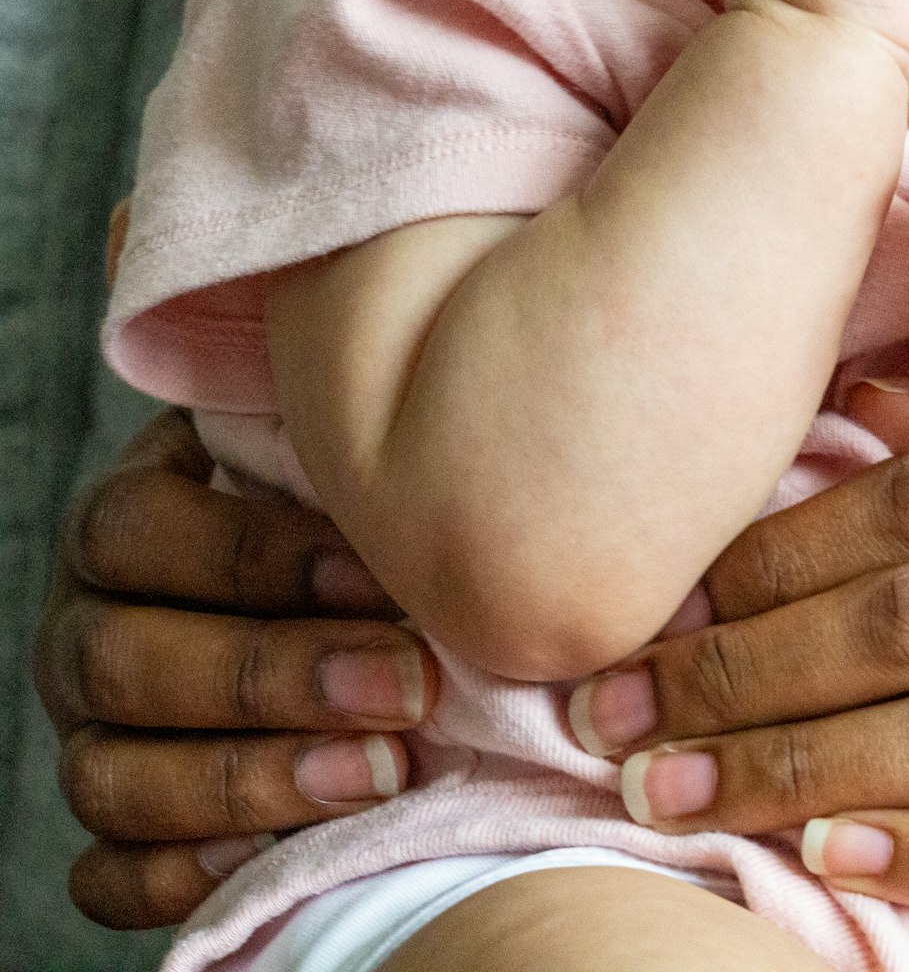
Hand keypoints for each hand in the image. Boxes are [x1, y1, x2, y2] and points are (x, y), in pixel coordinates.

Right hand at [32, 409, 438, 928]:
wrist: (339, 613)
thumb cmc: (346, 526)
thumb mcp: (335, 466)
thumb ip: (345, 454)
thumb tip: (416, 435)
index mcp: (126, 525)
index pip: (137, 528)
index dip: (255, 558)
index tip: (384, 581)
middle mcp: (88, 632)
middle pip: (125, 661)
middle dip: (273, 678)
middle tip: (409, 687)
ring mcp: (93, 738)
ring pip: (113, 777)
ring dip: (251, 781)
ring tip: (381, 773)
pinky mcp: (116, 833)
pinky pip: (107, 877)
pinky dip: (181, 875)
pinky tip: (277, 857)